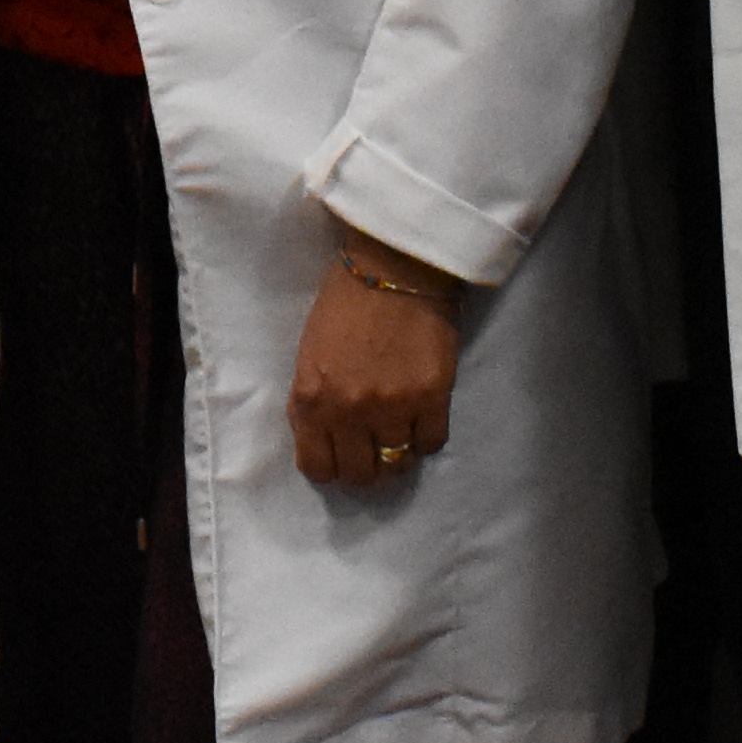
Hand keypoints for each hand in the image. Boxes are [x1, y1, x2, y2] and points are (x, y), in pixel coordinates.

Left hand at [288, 240, 462, 484]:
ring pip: (397, 465)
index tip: (340, 455)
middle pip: (360, 475)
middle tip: (372, 450)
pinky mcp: (433, 397)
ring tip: (398, 433)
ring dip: (396, 454)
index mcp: (312, 399)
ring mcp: (393, 407)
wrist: (393, 266)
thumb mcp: (309, 354)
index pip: (318, 469)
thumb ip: (312, 401)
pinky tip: (421, 419)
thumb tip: (322, 439)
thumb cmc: (344, 303)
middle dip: (364, 468)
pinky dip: (425, 438)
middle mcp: (349, 411)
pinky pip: (430, 444)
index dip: (330, 467)